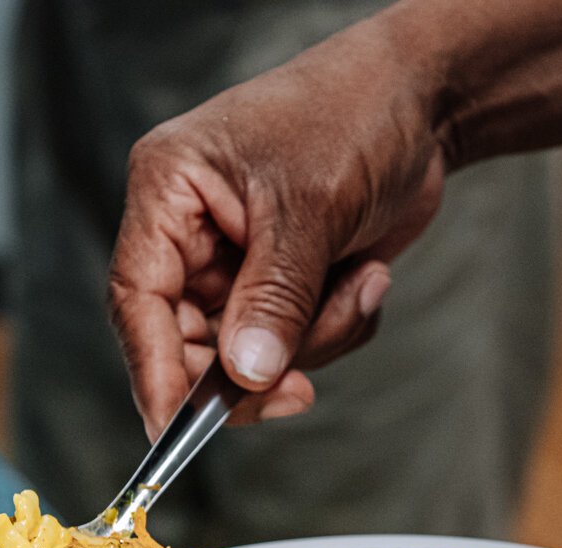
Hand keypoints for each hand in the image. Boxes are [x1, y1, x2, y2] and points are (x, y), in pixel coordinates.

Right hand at [108, 22, 445, 439]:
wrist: (425, 103)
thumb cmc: (353, 118)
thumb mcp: (309, 209)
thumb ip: (274, 298)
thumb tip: (243, 375)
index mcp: (169, 192)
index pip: (137, 298)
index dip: (152, 372)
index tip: (176, 431)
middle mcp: (192, 232)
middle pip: (190, 343)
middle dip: (254, 367)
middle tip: (299, 388)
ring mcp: (239, 262)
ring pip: (252, 354)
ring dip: (315, 337)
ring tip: (361, 281)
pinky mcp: (285, 284)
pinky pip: (299, 344)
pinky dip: (339, 326)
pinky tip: (368, 276)